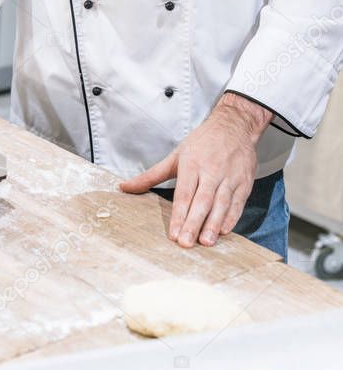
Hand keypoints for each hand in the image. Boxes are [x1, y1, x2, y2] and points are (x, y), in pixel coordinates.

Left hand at [119, 93, 271, 247]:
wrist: (234, 126)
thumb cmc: (202, 143)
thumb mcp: (175, 156)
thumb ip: (151, 175)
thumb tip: (124, 187)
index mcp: (192, 163)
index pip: (184, 193)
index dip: (179, 214)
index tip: (174, 234)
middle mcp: (211, 171)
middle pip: (202, 201)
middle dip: (193, 223)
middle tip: (186, 243)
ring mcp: (229, 177)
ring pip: (221, 204)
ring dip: (213, 224)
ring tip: (206, 242)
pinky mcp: (244, 183)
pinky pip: (237, 203)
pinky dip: (231, 218)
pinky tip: (224, 231)